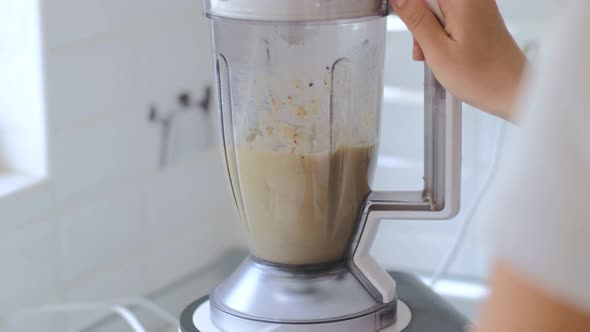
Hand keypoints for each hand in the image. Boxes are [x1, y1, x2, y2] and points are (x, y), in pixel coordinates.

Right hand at [390, 0, 526, 120]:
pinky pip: (450, 15)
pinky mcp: (479, 16)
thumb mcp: (437, 50)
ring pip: (438, 8)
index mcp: (462, 0)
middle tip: (421, 45)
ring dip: (428, 28)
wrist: (512, 91)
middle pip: (430, 0)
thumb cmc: (483, 77)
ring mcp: (478, 6)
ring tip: (433, 53)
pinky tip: (443, 50)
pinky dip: (441, 32)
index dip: (411, 8)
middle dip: (418, 19)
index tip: (409, 24)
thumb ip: (415, 19)